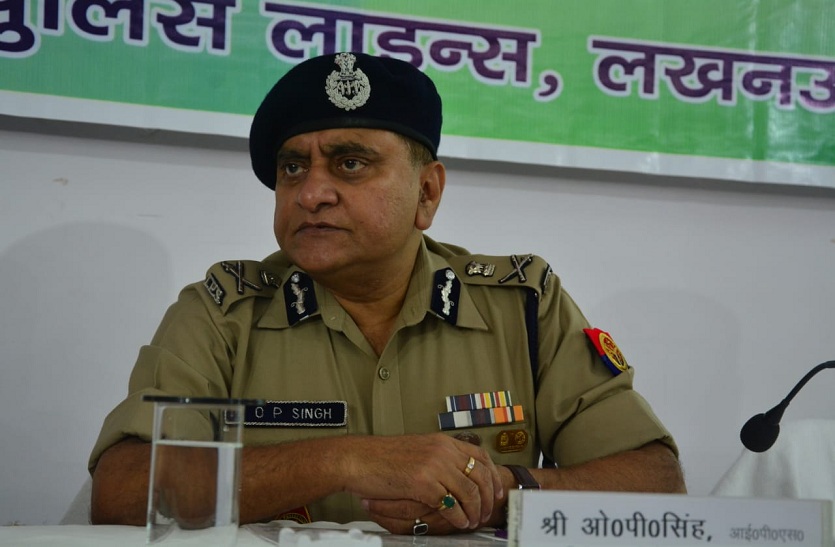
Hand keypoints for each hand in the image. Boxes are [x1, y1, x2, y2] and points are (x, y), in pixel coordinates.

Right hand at [341, 434, 502, 531]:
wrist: (357, 459)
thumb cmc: (382, 457)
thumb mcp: (417, 450)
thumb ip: (438, 457)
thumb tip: (455, 473)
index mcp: (442, 441)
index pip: (480, 456)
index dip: (493, 476)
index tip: (497, 491)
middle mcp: (442, 450)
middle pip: (480, 476)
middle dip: (488, 498)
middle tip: (486, 513)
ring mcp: (434, 465)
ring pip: (469, 492)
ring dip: (475, 511)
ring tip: (472, 522)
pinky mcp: (423, 483)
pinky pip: (451, 505)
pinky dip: (458, 517)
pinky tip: (458, 523)